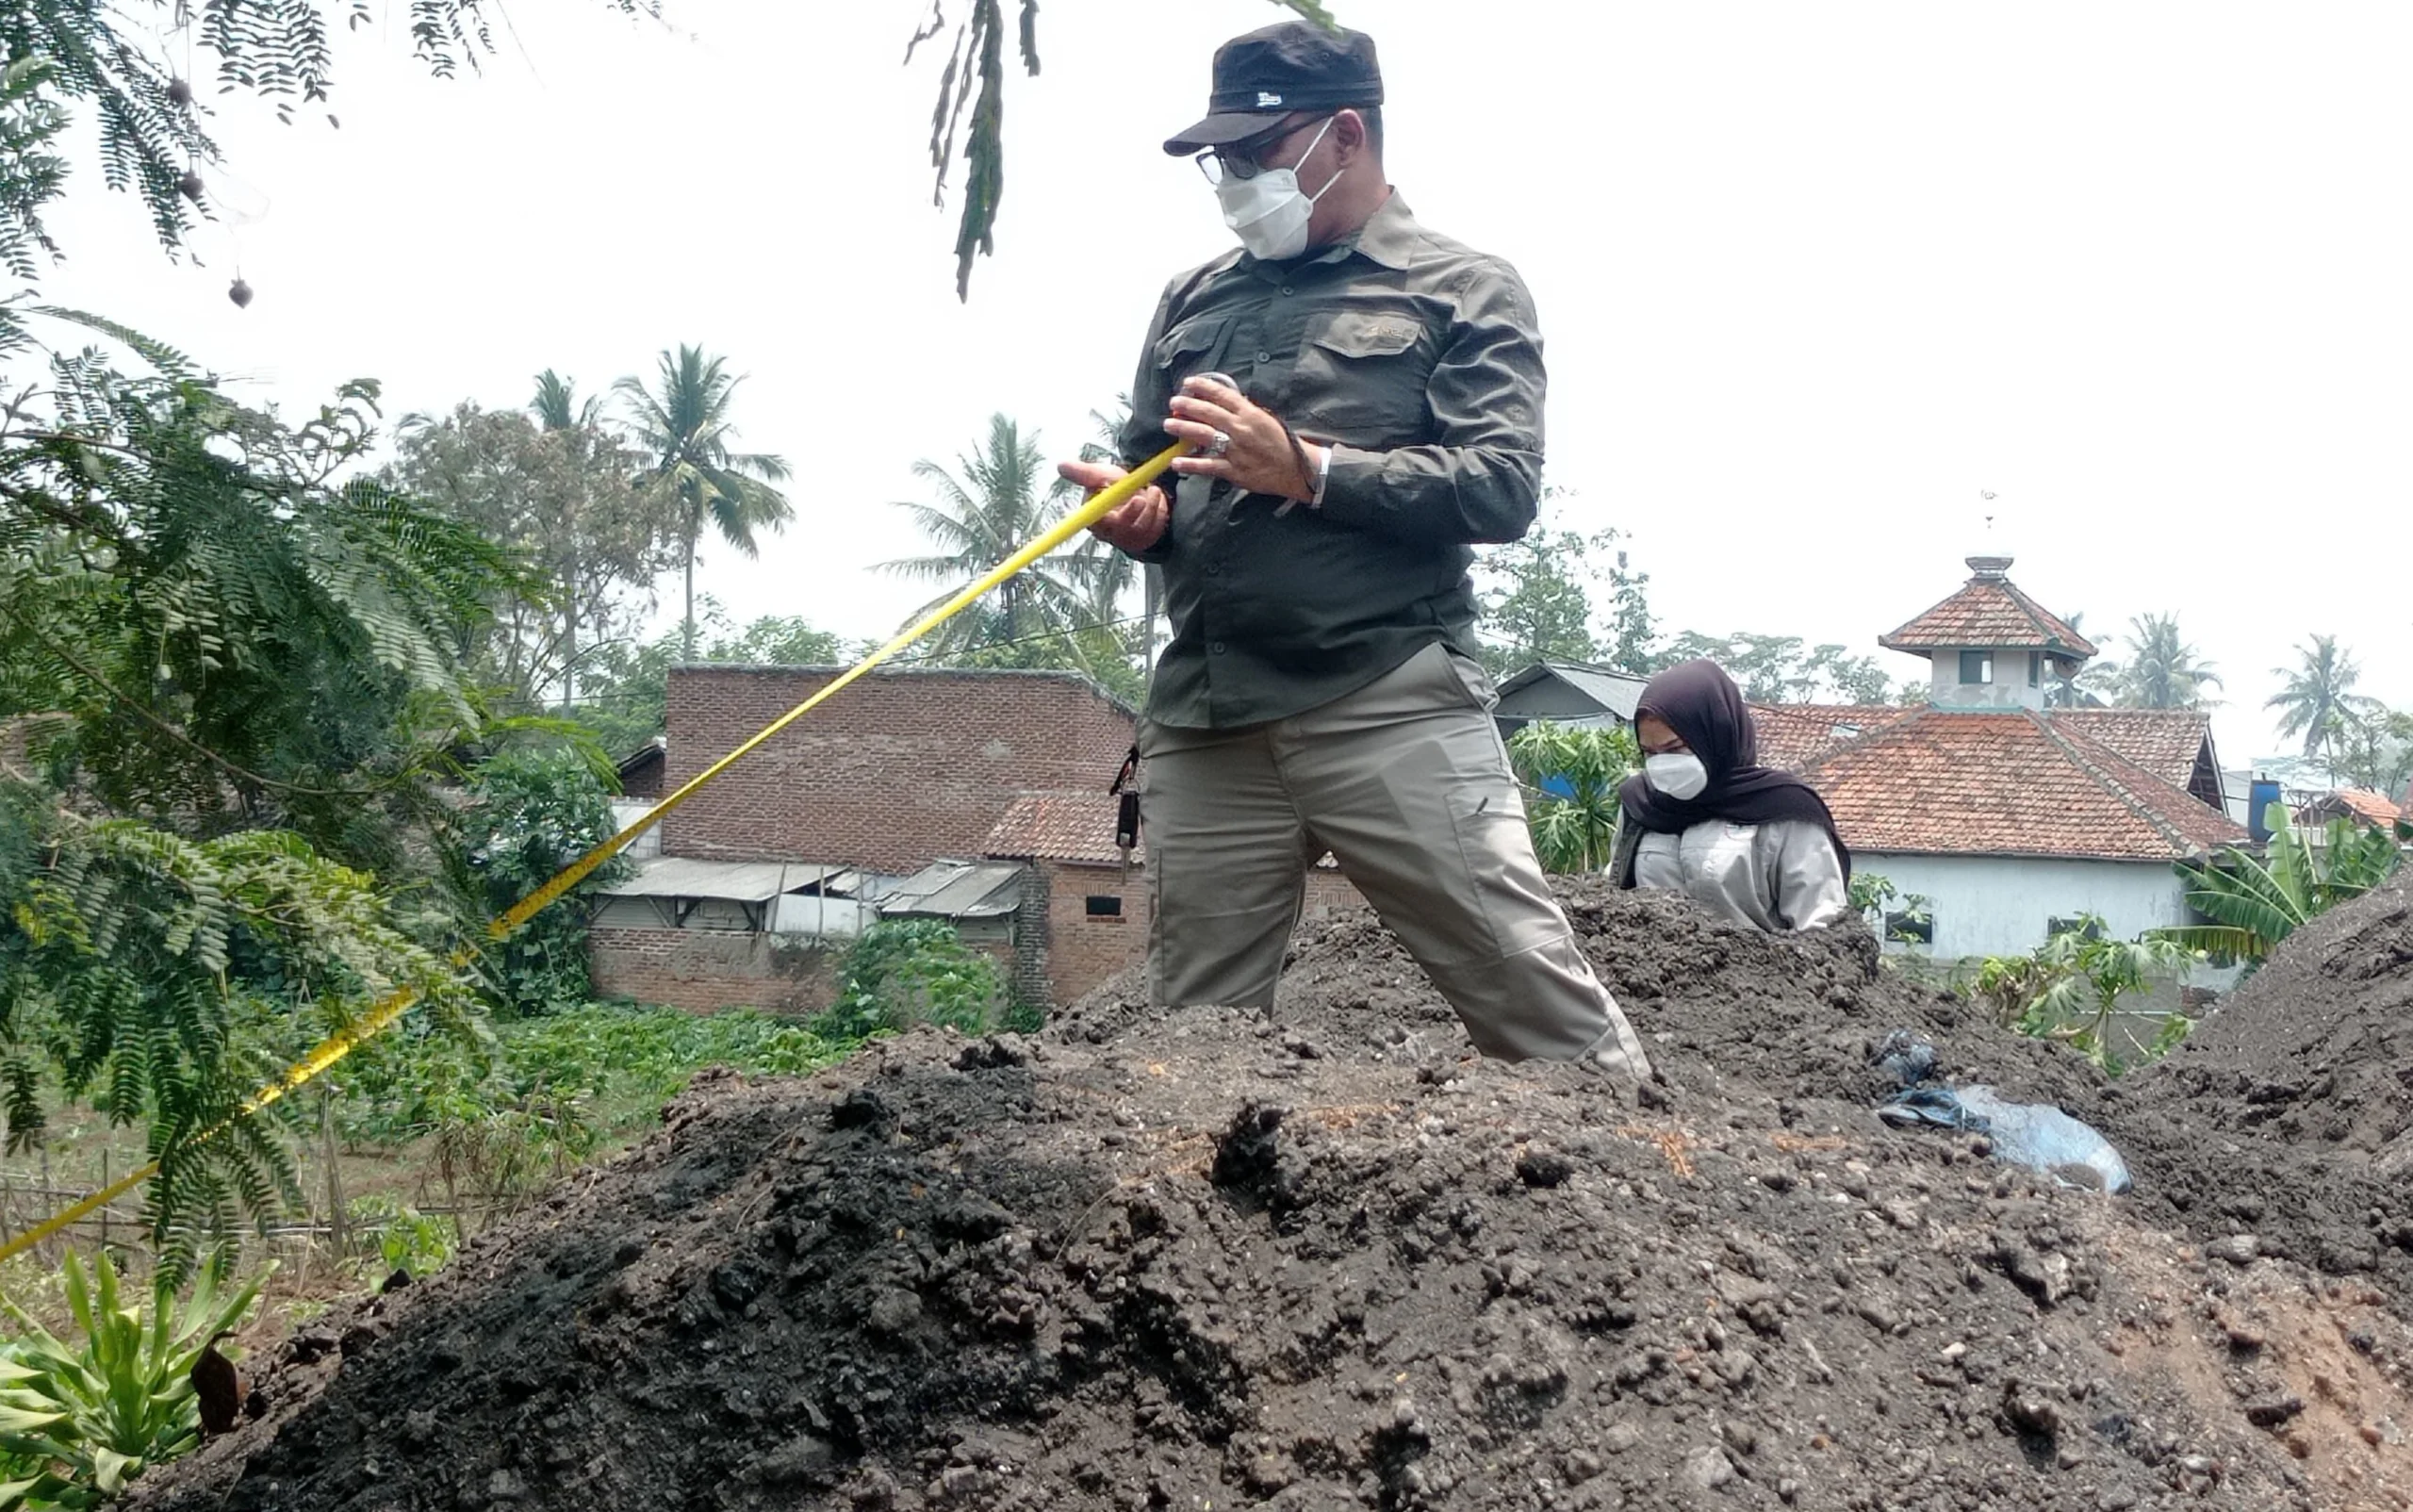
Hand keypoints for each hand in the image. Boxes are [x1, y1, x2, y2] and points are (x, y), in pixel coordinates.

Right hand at [1059, 458, 1169, 552]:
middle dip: (1131, 513)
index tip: (1110, 505)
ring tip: (1153, 489)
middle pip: (1118, 529)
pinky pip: (1154, 528)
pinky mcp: (1144, 539)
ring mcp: (1127, 538)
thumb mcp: (1100, 475)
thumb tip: (1060, 465)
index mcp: (1093, 518)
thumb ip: (1083, 473)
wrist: (1140, 493)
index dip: (1102, 517)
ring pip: (1140, 526)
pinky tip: (1156, 497)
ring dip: (1150, 505)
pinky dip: (1158, 509)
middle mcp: (1108, 532)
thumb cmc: (1115, 487)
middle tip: (1140, 497)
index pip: (1093, 522)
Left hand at [1163, 375, 1321, 500]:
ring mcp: (1236, 451)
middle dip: (1187, 405)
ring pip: (1204, 436)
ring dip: (1184, 428)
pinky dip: (1191, 464)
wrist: (1297, 469)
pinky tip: (1176, 461)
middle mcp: (1241, 429)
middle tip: (1174, 402)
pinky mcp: (1234, 471)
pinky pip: (1208, 467)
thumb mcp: (1266, 419)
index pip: (1222, 395)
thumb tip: (1222, 403)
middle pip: (1209, 413)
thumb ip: (1245, 411)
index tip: (1188, 383)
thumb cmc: (1281, 443)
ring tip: (1169, 424)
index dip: (1203, 387)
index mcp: (1250, 414)